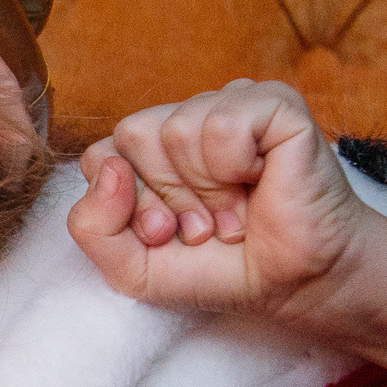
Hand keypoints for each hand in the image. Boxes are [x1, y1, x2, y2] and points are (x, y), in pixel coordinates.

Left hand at [67, 80, 378, 321]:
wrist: (295, 283)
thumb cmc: (219, 268)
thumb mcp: (132, 267)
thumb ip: (92, 228)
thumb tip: (110, 167)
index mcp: (148, 149)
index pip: (99, 156)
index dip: (130, 205)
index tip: (167, 234)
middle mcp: (186, 118)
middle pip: (132, 136)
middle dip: (167, 198)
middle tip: (205, 225)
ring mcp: (229, 104)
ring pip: (175, 129)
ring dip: (207, 190)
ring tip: (234, 212)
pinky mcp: (274, 103)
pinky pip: (223, 124)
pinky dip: (235, 167)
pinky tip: (258, 182)